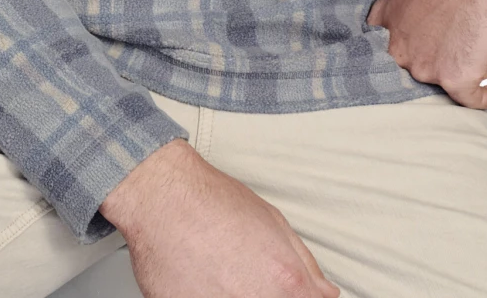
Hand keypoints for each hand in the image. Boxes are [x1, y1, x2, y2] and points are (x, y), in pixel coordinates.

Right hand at [100, 139, 339, 297]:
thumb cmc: (212, 202)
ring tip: (222, 278)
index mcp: (287, 283)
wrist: (160, 198)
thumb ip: (306, 266)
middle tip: (245, 278)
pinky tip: (203, 283)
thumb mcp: (273, 222)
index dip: (300, 297)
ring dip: (233, 295)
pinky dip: (207, 297)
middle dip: (266, 294)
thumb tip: (326, 293)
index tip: (287, 291)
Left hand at [366, 0, 486, 107]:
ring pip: (454, 76)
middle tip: (477, 46)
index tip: (438, 50)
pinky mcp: (454, 78)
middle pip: (429, 62)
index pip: (393, 47)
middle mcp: (400, 47)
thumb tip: (444, 21)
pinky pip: (471, 99)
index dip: (417, 49)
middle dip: (458, 52)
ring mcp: (425, 66)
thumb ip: (422, 6)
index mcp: (386, 19)